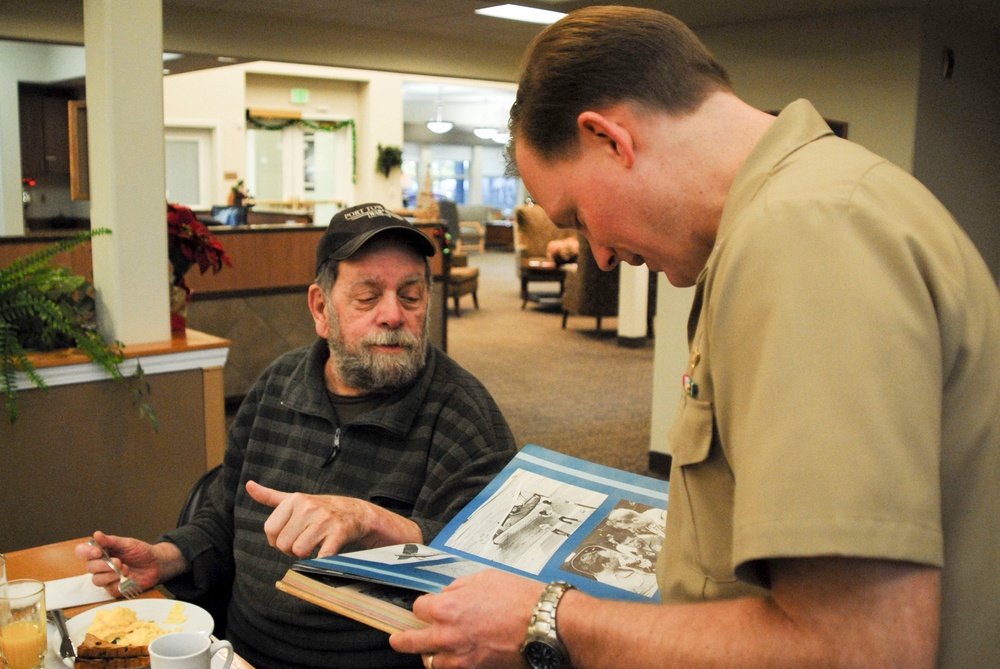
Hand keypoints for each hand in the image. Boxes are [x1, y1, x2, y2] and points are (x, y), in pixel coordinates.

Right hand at [74, 531, 165, 596]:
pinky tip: (127, 577)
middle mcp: (101, 565)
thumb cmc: (142, 552)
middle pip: (89, 567)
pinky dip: (117, 582)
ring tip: (125, 569)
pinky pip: (108, 588)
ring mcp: (106, 577)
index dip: (86, 552)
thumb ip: (111, 541)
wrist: (157, 564)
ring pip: (96, 580)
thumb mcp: (128, 543)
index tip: (98, 551)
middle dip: (103, 565)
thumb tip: (96, 534)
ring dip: (110, 574)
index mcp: (102, 551)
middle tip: (118, 561)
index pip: (82, 551)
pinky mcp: (113, 588)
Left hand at [246, 480, 421, 557]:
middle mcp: (309, 507)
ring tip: (316, 544)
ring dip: (306, 555)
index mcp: (295, 499)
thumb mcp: (295, 501)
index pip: (270, 530)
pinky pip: (320, 556)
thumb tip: (249, 486)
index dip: (278, 540)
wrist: (356, 513)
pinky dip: (321, 560)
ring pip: (299, 552)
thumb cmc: (321, 510)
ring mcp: (324, 520)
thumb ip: (270, 497)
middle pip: (283, 544)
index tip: (291, 536)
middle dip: (292, 549)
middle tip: (306, 540)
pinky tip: (326, 551)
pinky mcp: (338, 533)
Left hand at [390, 569, 544, 668]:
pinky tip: (454, 657)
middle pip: (411, 641)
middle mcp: (446, 635)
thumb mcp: (484, 578)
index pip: (418, 608)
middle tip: (397, 639)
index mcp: (446, 607)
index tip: (426, 607)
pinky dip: (450, 664)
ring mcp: (459, 657)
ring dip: (430, 654)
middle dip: (403, 639)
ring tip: (431, 650)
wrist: (543, 623)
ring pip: (430, 661)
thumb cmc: (519, 598)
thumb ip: (459, 587)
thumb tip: (448, 594)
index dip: (423, 606)